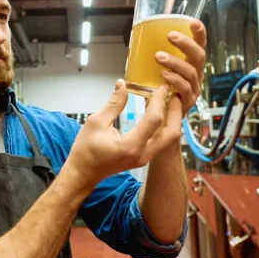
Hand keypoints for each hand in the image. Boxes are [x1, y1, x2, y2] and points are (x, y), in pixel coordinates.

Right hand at [64, 80, 182, 190]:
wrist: (83, 173)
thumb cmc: (85, 150)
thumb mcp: (96, 122)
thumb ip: (114, 104)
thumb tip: (123, 84)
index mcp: (131, 146)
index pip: (154, 120)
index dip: (159, 101)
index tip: (161, 87)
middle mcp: (142, 154)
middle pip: (171, 133)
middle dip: (175, 112)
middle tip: (174, 94)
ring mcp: (144, 158)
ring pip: (169, 139)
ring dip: (172, 119)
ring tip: (169, 102)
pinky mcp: (144, 158)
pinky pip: (161, 141)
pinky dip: (164, 126)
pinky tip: (160, 113)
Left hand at [154, 19, 206, 115]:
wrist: (157, 120)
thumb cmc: (156, 92)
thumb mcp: (154, 71)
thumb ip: (152, 57)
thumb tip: (137, 37)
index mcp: (191, 64)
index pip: (199, 45)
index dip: (199, 33)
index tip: (193, 22)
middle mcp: (196, 75)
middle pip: (199, 56)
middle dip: (186, 44)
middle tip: (170, 36)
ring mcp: (193, 89)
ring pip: (190, 72)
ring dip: (175, 62)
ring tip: (159, 56)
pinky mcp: (187, 103)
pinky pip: (184, 89)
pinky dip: (175, 81)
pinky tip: (164, 76)